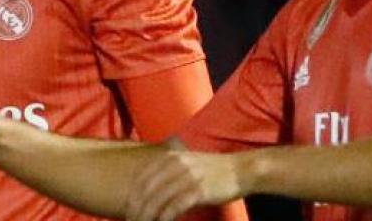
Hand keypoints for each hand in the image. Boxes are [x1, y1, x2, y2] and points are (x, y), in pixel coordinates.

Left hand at [126, 149, 247, 220]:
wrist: (241, 170)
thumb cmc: (214, 171)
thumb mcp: (188, 164)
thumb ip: (169, 172)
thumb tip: (150, 190)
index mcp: (171, 157)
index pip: (142, 178)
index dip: (133, 197)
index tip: (129, 211)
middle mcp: (176, 164)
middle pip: (146, 190)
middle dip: (136, 210)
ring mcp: (187, 176)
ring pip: (158, 200)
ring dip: (148, 217)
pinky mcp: (198, 190)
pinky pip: (175, 207)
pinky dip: (165, 218)